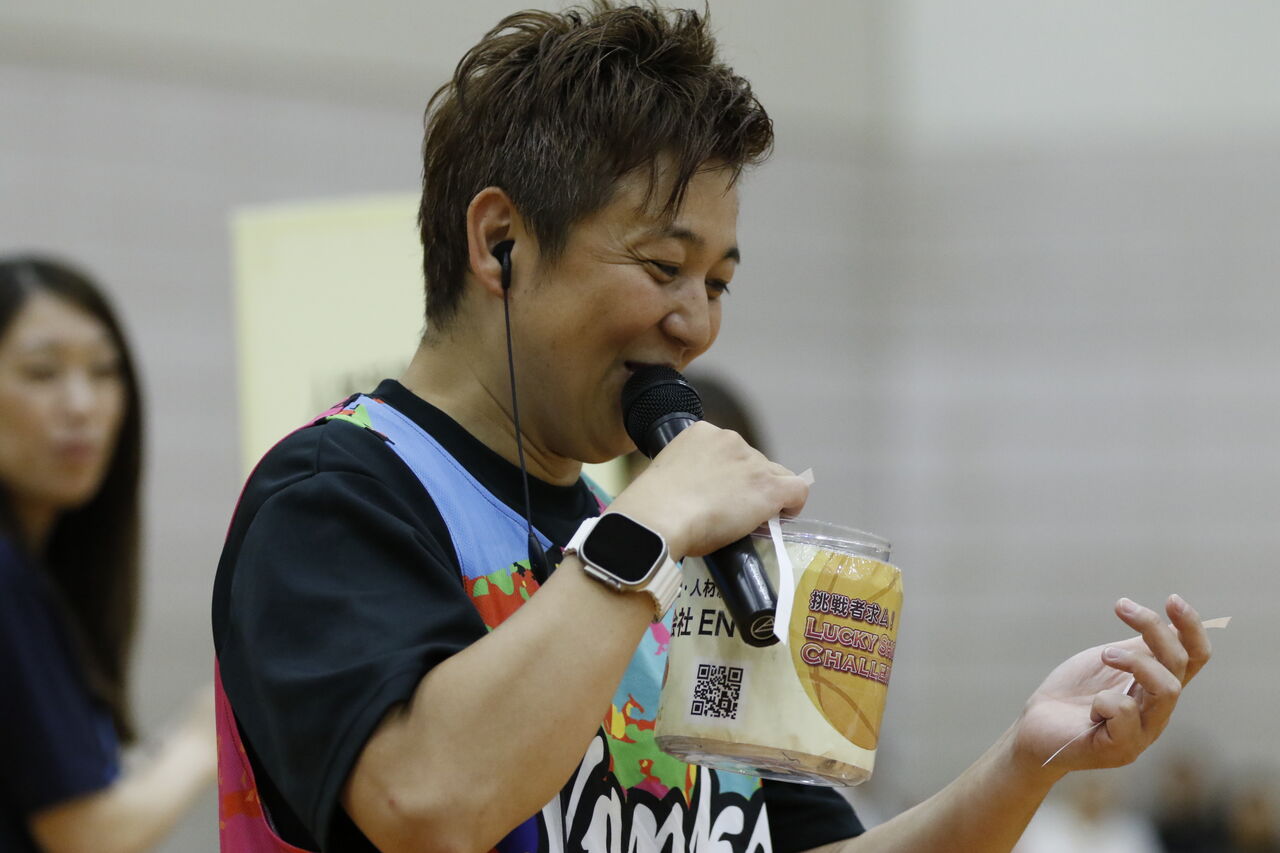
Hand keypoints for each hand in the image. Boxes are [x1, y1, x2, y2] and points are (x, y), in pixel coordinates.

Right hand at [608, 422, 807, 558]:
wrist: (658, 517)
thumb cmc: (653, 506)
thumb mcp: (670, 474)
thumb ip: (691, 475)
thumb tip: (700, 495)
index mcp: (702, 432)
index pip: (730, 451)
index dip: (731, 475)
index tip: (720, 494)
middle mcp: (731, 440)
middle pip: (754, 462)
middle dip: (748, 484)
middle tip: (734, 511)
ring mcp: (752, 462)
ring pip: (775, 476)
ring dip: (766, 494)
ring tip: (750, 519)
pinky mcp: (768, 486)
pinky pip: (796, 490)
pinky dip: (792, 504)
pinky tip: (781, 517)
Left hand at [1012, 594, 1211, 777]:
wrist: (1037, 727)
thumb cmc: (1074, 694)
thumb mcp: (1110, 661)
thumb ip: (1140, 648)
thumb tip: (1172, 622)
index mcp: (1158, 687)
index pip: (1195, 657)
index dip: (1192, 627)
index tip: (1172, 598)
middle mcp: (1159, 711)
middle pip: (1179, 664)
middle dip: (1153, 628)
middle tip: (1121, 607)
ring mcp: (1143, 733)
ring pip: (1167, 689)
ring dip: (1135, 662)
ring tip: (1105, 655)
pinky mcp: (1120, 749)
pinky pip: (1127, 714)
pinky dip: (1106, 701)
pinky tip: (1091, 711)